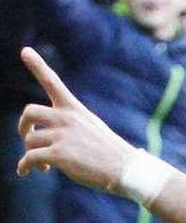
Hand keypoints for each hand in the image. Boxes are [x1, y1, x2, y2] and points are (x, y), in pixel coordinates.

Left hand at [17, 48, 136, 195]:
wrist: (124, 168)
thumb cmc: (108, 151)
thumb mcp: (91, 129)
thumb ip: (68, 126)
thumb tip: (41, 137)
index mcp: (75, 109)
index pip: (53, 82)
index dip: (37, 66)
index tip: (25, 51)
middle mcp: (67, 118)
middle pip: (29, 112)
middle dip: (23, 126)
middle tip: (27, 137)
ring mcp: (63, 135)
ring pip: (29, 140)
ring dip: (30, 154)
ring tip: (44, 164)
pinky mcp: (59, 154)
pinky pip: (28, 159)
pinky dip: (24, 167)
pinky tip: (28, 172)